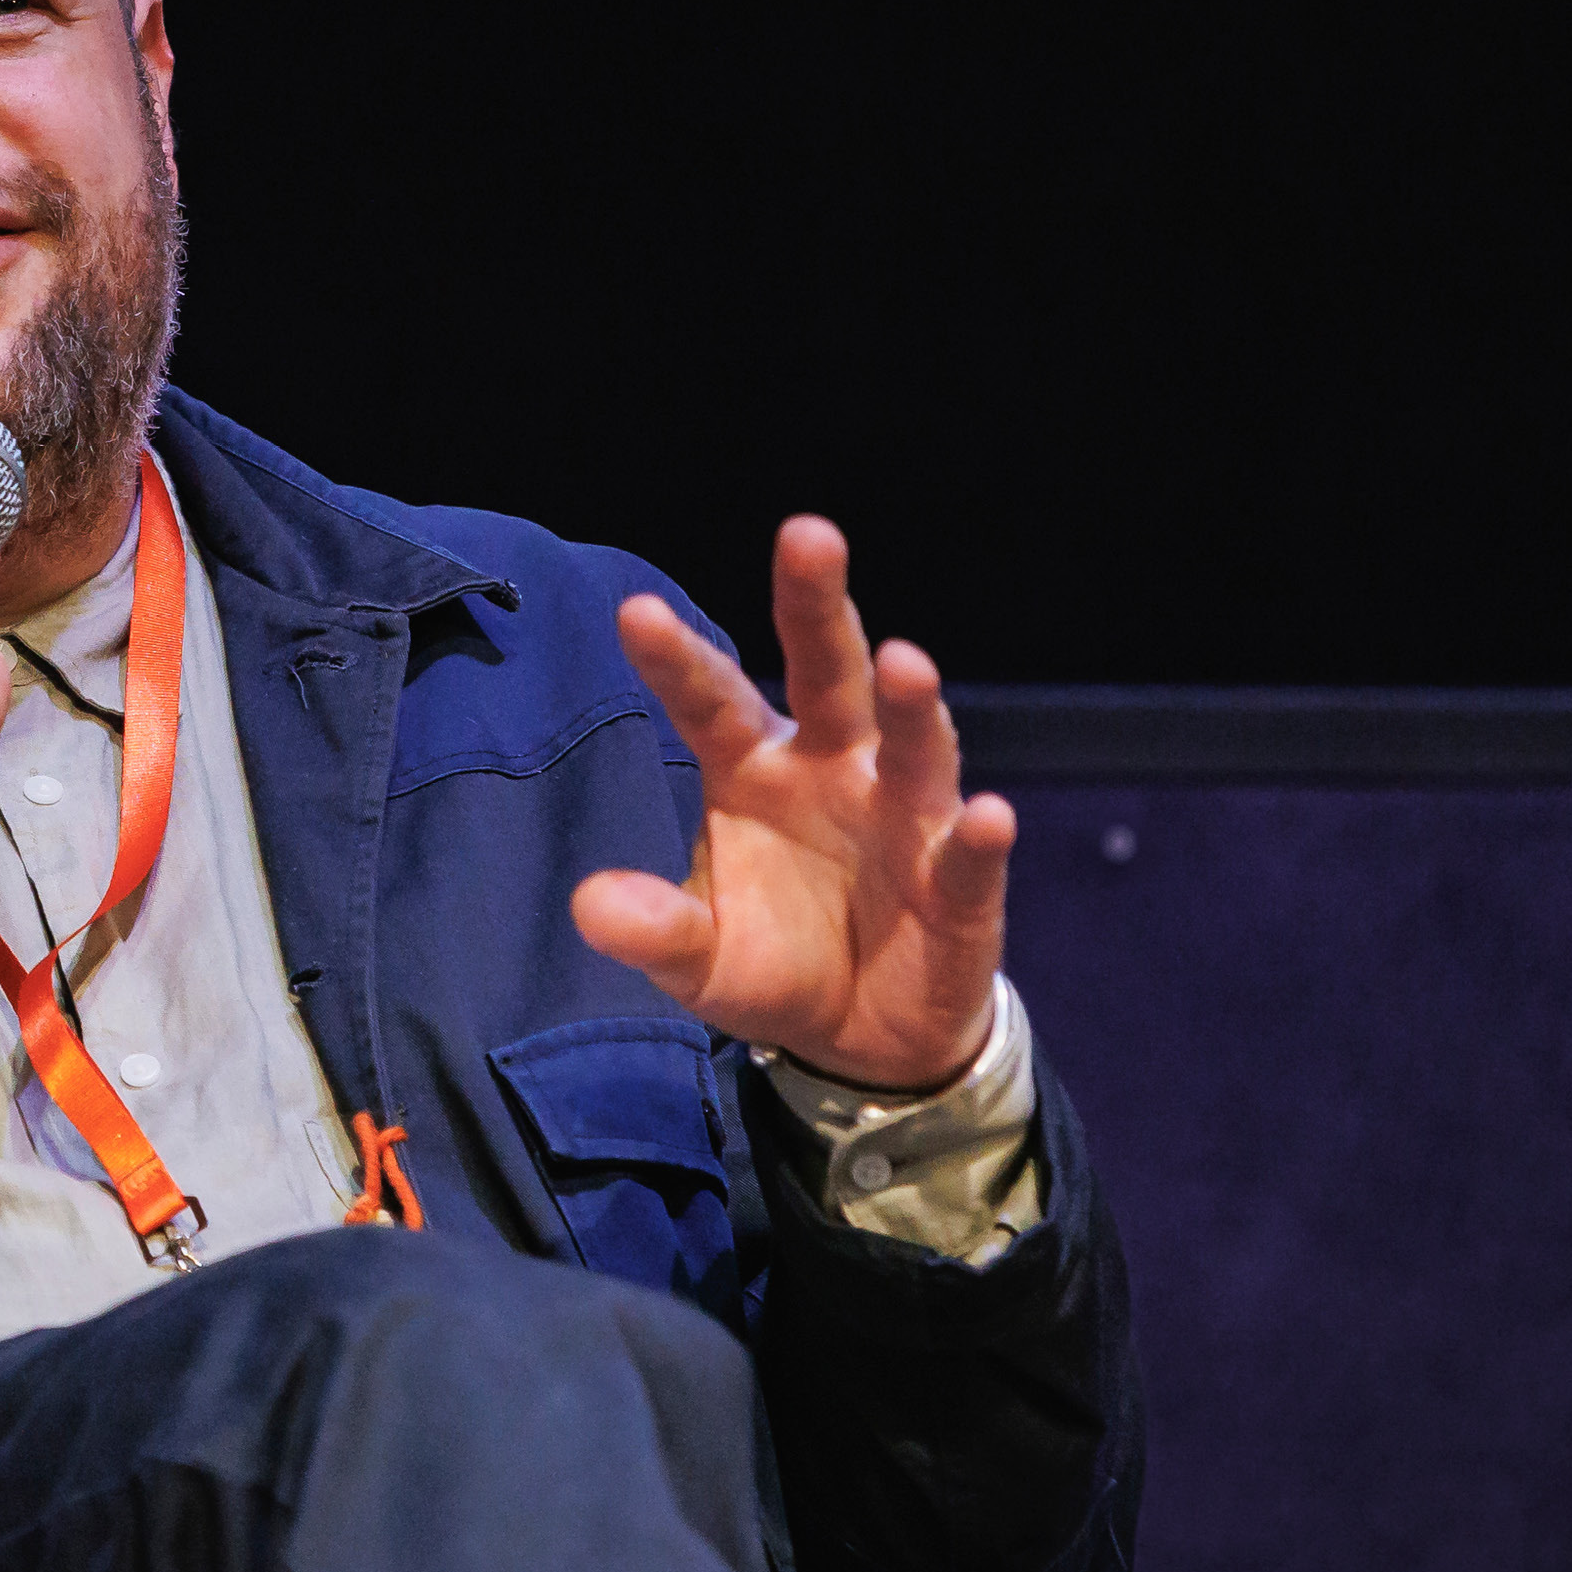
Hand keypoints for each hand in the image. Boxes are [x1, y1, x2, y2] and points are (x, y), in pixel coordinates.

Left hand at [569, 516, 1010, 1091]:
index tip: (633, 611)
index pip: (711, 701)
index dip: (677, 659)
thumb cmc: (775, 964)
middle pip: (828, 672)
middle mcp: (834, 769)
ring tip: (905, 663)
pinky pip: (967, 855)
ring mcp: (904, 818)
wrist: (863, 1037)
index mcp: (754, 768)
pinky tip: (985, 816)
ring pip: (911, 746)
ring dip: (910, 705)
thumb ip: (653, 929)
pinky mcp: (959, 884)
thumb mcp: (700, 959)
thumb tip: (587, 905)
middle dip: (817, 605)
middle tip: (807, 534)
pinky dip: (977, 837)